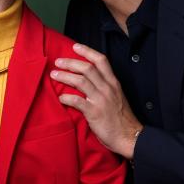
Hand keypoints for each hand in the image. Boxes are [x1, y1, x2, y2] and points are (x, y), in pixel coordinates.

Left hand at [52, 43, 142, 158]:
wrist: (129, 136)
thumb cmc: (121, 119)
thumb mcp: (117, 98)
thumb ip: (104, 88)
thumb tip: (89, 81)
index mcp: (114, 83)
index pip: (101, 61)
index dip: (87, 51)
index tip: (75, 46)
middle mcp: (107, 88)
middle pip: (87, 68)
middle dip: (70, 62)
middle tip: (58, 62)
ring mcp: (101, 100)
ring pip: (80, 81)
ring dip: (64, 76)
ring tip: (54, 75)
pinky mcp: (94, 112)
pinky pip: (77, 101)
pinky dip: (66, 97)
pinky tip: (60, 97)